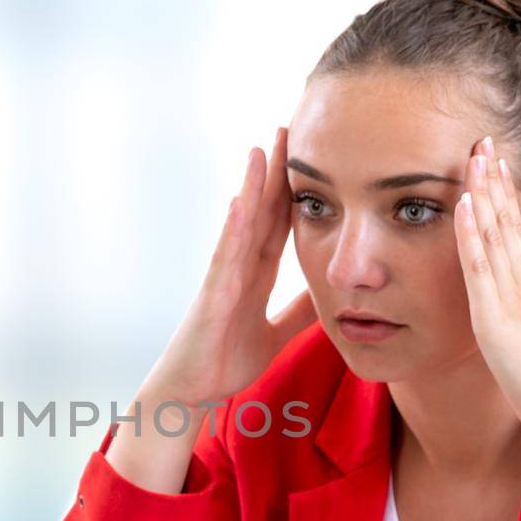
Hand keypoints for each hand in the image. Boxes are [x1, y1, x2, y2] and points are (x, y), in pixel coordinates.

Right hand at [144, 126, 316, 409]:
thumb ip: (298, 312)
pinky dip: (232, 227)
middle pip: (261, 211)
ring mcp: (222, 278)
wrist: (191, 393)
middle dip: (276, 172)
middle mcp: (238, 268)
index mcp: (255, 275)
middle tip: (290, 127)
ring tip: (262, 148)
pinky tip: (241, 200)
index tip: (313, 155)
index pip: (279, 224)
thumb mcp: (276, 334)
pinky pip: (224, 256)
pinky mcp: (212, 296)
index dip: (296, 191)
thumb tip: (329, 293)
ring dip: (251, 186)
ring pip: (240, 224)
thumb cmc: (224, 362)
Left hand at [453, 136, 520, 484]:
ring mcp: (512, 297)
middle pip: (509, 222)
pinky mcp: (496, 315)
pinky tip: (466, 203)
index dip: (508, 199)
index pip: (518, 234)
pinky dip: (472, 232)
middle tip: (485, 142)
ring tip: (475, 155)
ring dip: (484, 192)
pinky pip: (480, 265)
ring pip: (496, 234)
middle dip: (496, 181)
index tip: (498, 168)